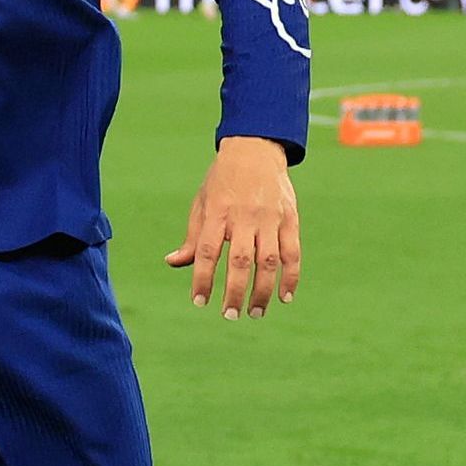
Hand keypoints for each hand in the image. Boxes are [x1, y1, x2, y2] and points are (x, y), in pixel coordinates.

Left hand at [163, 138, 302, 319]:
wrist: (255, 149)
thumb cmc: (222, 181)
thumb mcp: (202, 203)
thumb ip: (192, 237)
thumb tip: (172, 263)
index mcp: (218, 212)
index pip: (208, 251)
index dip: (203, 279)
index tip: (199, 302)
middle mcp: (244, 216)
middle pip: (240, 261)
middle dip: (235, 292)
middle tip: (230, 316)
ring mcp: (270, 218)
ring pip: (268, 261)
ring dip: (262, 291)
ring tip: (255, 313)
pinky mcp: (290, 219)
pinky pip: (292, 252)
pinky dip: (291, 276)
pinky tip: (285, 297)